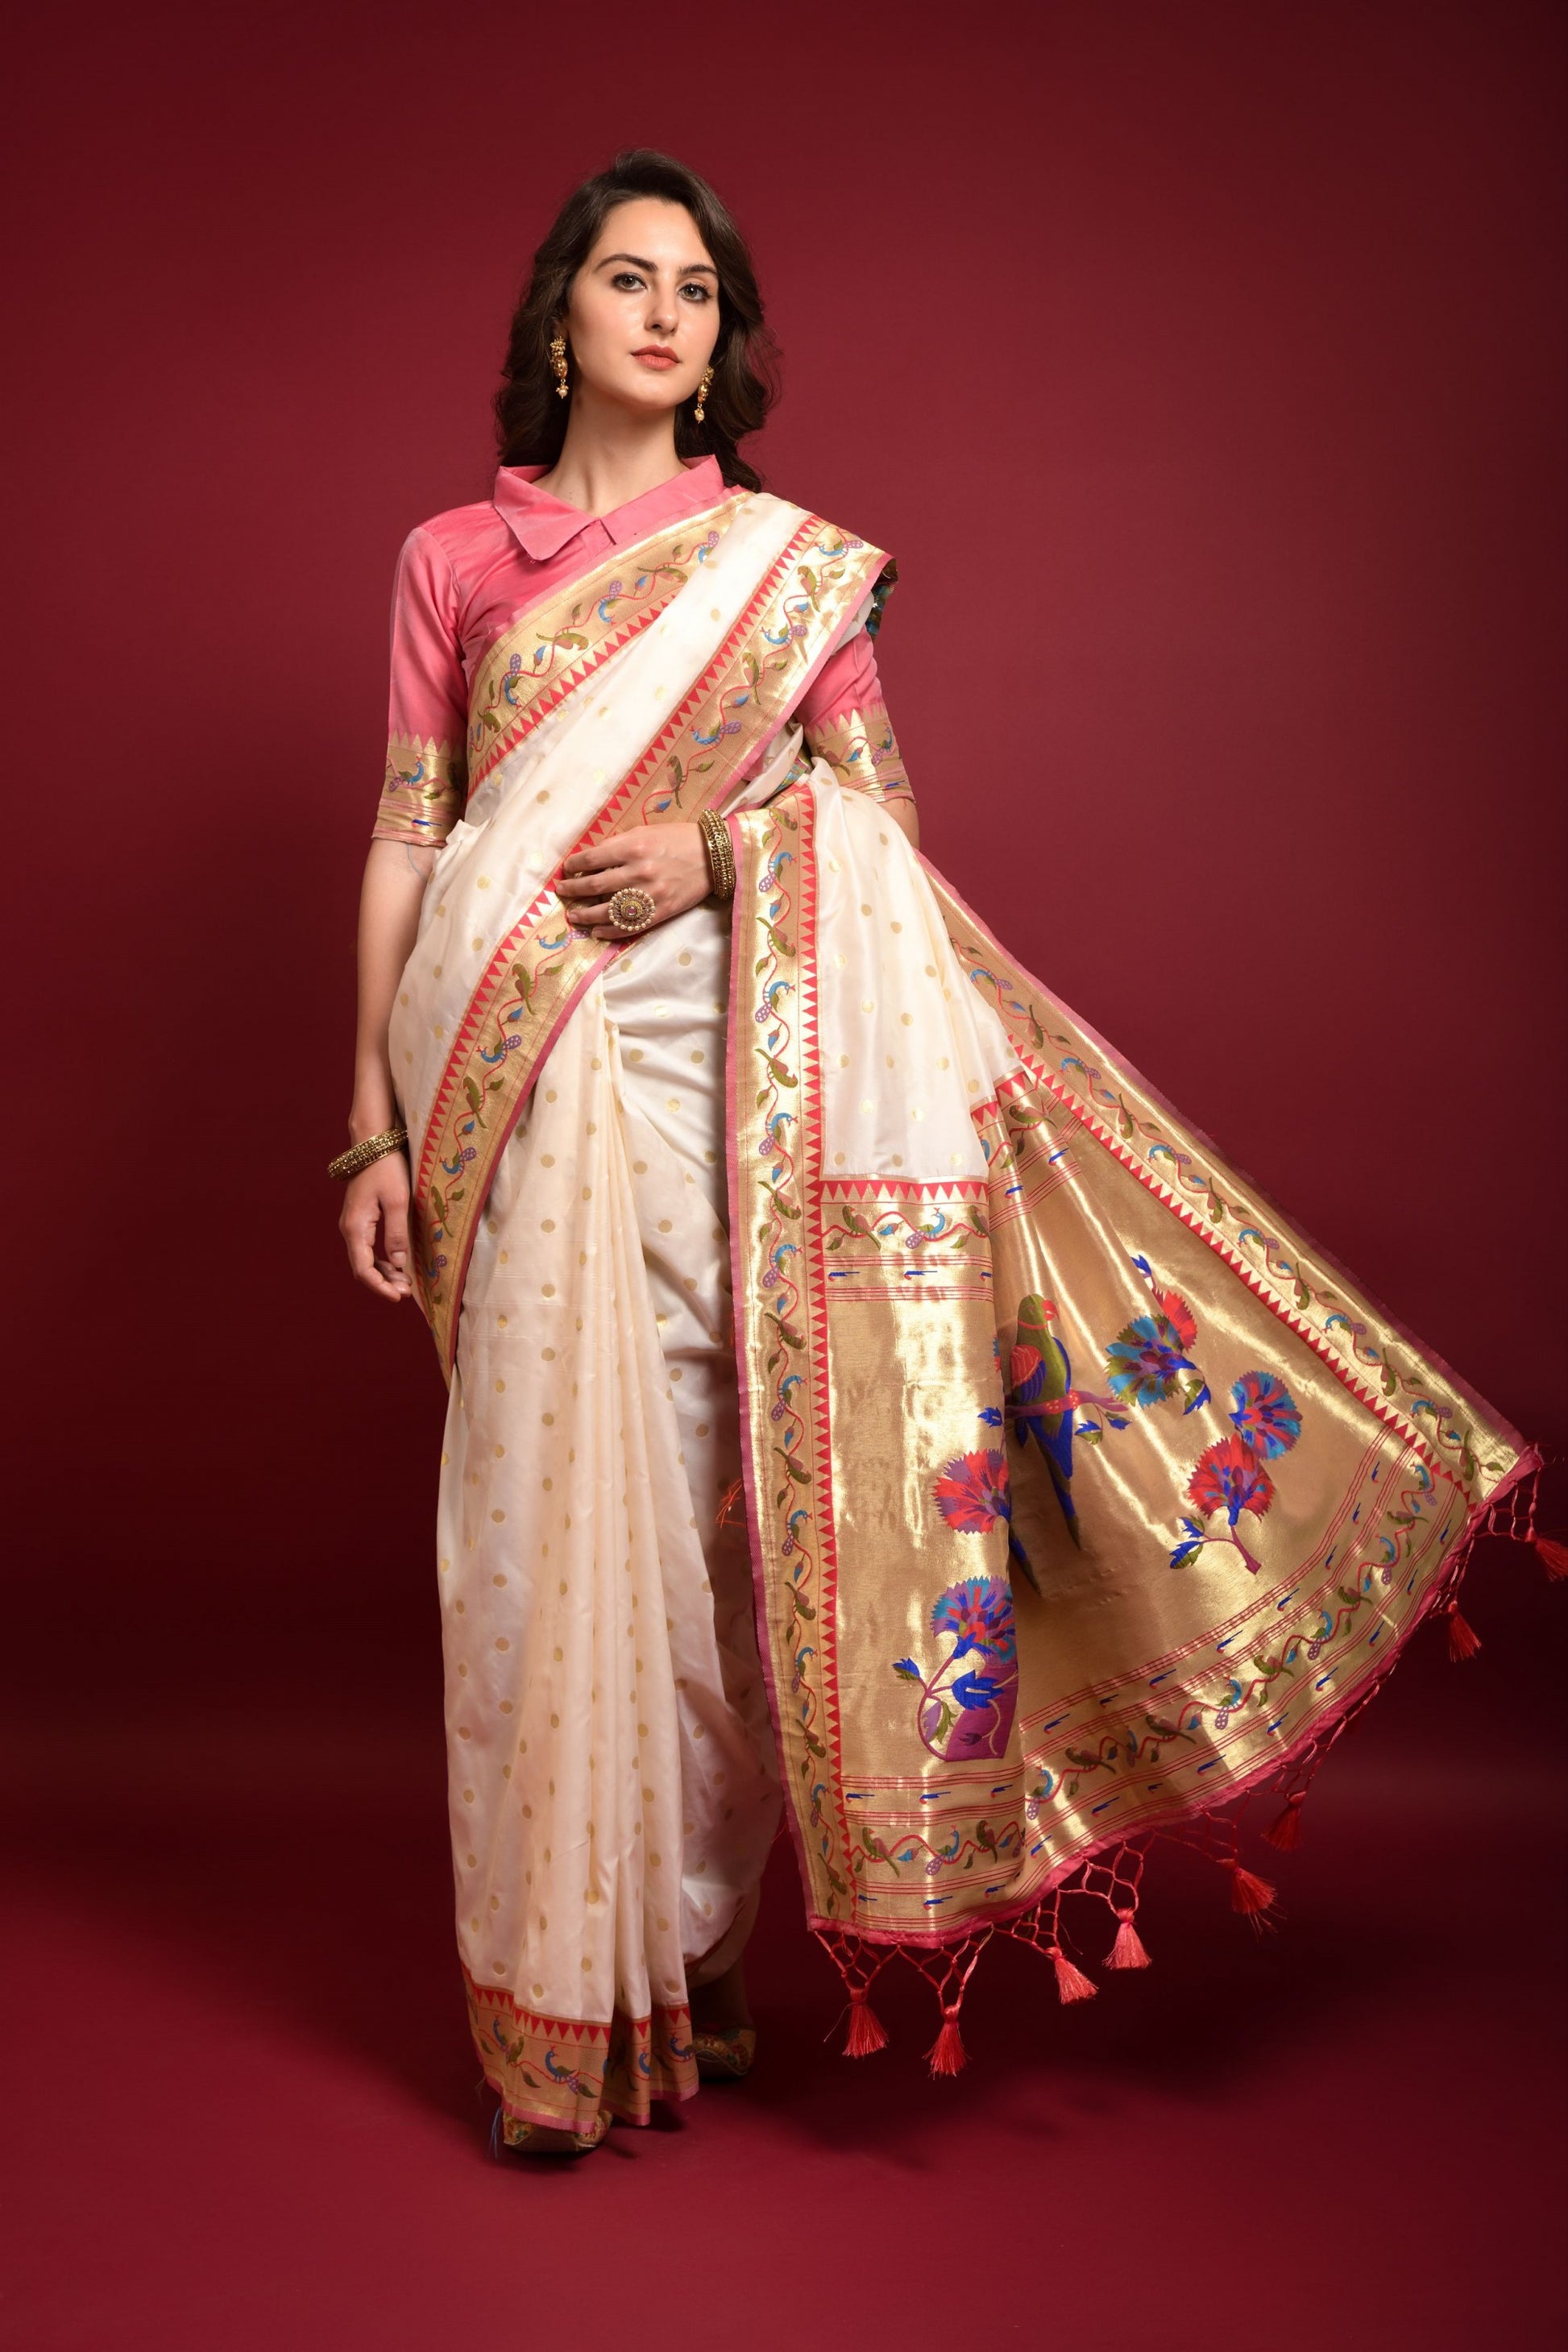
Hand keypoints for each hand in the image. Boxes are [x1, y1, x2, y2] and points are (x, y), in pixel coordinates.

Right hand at [340, 1150, 413, 1301]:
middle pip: (362, 1267)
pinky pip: (367, 1247)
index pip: (363, 1268)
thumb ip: (397, 1233)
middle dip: (383, 1283)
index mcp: (356, 1227)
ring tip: (404, 1283)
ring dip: (383, 1273)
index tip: (397, 1297)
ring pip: (365, 1258)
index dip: (379, 1286)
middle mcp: (349, 1229)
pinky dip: (381, 1260)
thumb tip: (399, 1264)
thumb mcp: (398, 1201)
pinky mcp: (360, 1219)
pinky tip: (397, 1264)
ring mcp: (353, 1224)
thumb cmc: (386, 1168)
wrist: (373, 1144)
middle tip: (406, 1292)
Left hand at [557, 822, 711, 939]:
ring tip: (573, 915)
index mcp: (632, 847)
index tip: (566, 870)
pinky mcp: (661, 912)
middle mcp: (638, 872)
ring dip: (585, 915)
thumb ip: (618, 844)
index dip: (573, 865)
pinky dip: (609, 931)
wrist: (714, 856)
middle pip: (594, 885)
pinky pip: (629, 926)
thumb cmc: (678, 839)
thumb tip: (591, 858)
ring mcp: (649, 895)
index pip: (591, 859)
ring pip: (607, 910)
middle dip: (573, 890)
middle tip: (562, 892)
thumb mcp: (646, 832)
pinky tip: (597, 931)